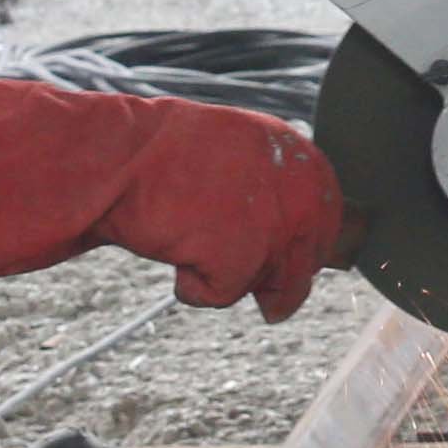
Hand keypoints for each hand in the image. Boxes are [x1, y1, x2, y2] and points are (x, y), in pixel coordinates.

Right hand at [0, 43, 345, 316]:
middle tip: (273, 303)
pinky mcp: (196, 222)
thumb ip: (209, 182)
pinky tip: (174, 280)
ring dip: (246, 280)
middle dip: (300, 263)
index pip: (312, 171)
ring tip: (198, 281)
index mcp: (228, 125)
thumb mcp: (153, 169)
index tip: (316, 257)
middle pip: (314, 213)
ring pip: (278, 251)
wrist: (16, 160)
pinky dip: (206, 291)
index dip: (319, 217)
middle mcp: (237, 144)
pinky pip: (232, 277)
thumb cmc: (72, 168)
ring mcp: (223, 181)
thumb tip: (272, 227)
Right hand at [102, 103, 347, 318]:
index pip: (327, 221)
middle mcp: (302, 192)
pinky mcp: (243, 258)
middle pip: (305, 261)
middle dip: (271, 274)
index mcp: (304, 160)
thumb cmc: (166, 153)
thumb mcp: (241, 150)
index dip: (296, 246)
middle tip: (236, 269)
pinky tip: (174, 258)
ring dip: (228, 277)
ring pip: (269, 283)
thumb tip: (301, 245)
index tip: (274, 258)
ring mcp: (276, 227)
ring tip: (189, 242)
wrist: (119, 155)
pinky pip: (224, 296)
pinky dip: (194, 289)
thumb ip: (277, 186)